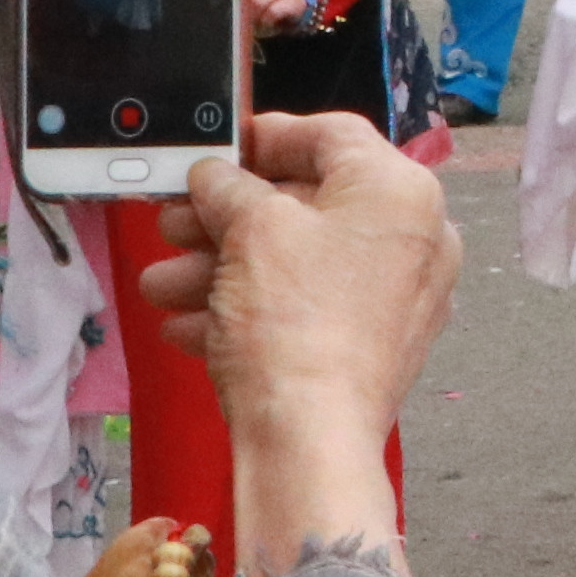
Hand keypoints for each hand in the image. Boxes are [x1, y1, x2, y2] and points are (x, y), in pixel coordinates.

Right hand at [135, 114, 452, 560]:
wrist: (309, 440)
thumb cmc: (293, 322)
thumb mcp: (249, 228)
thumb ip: (228, 187)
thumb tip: (215, 177)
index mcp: (399, 192)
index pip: (331, 136)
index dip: (266, 136)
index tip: (220, 149)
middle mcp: (413, 240)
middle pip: (308, 205)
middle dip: (226, 215)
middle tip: (174, 220)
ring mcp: (398, 299)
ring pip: (297, 262)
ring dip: (221, 267)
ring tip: (162, 283)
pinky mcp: (373, 348)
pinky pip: (305, 310)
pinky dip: (248, 309)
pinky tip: (187, 326)